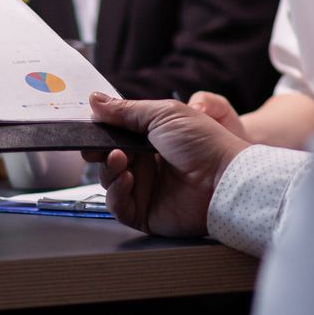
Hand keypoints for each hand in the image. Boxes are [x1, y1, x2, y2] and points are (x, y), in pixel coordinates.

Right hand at [90, 93, 252, 237]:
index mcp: (151, 139)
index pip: (116, 135)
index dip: (101, 131)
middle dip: (98, 151)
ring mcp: (145, 189)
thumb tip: (95, 100)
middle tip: (94, 146)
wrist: (225, 177)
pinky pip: (118, 205)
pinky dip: (116, 192)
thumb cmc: (203, 142)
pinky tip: (127, 179)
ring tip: (119, 159)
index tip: (88, 126)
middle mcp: (146, 164)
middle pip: (107, 158)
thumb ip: (127, 110)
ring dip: (108, 169)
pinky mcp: (145, 213)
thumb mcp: (164, 114)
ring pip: (109, 181)